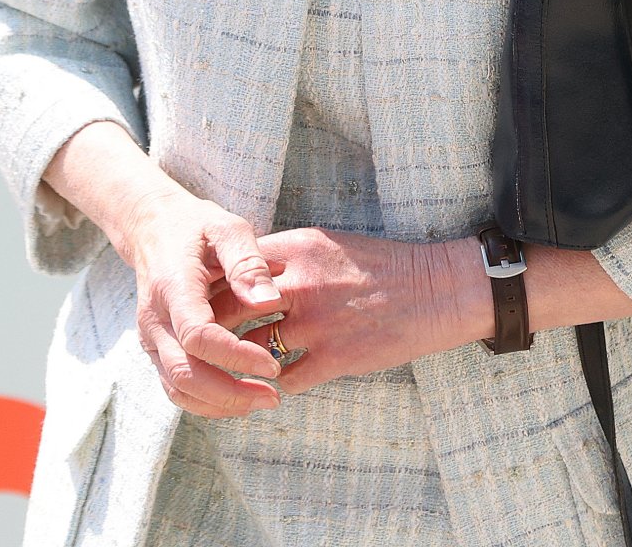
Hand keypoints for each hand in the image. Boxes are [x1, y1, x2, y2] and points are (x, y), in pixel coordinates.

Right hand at [128, 186, 291, 418]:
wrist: (153, 227)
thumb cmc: (197, 226)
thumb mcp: (227, 227)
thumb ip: (248, 262)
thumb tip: (268, 302)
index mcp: (172, 287)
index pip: (198, 336)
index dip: (235, 357)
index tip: (272, 365)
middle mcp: (154, 319)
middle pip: (185, 374)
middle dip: (230, 394)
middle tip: (273, 397)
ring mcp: (151, 337)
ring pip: (178, 388)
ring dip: (219, 404)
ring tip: (262, 400)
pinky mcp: (155, 348)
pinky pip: (175, 385)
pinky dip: (205, 400)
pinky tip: (238, 397)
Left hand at [211, 227, 486, 394]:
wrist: (436, 289)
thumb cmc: (382, 265)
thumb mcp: (328, 243)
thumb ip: (286, 256)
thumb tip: (243, 273)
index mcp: (298, 247)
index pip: (231, 265)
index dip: (209, 283)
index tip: (196, 297)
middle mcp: (300, 283)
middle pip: (228, 306)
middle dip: (208, 324)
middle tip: (196, 339)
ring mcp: (316, 323)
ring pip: (249, 349)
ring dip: (236, 362)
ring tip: (225, 369)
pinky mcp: (335, 358)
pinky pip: (284, 379)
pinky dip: (272, 386)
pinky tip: (267, 388)